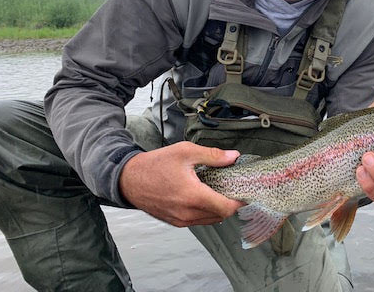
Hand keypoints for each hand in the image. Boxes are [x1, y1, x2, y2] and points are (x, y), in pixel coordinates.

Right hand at [119, 142, 243, 226]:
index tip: (244, 192)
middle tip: (232, 188)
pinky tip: (203, 197)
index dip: (239, 201)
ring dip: (217, 208)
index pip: (226, 208)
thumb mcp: (186, 152)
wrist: (129, 179)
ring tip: (218, 191)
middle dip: (229, 203)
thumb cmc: (155, 165)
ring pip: (210, 220)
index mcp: (193, 196)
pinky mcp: (175, 222)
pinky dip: (205, 212)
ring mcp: (180, 220)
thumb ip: (212, 155)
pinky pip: (198, 221)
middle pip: (220, 215)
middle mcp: (187, 212)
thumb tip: (233, 156)